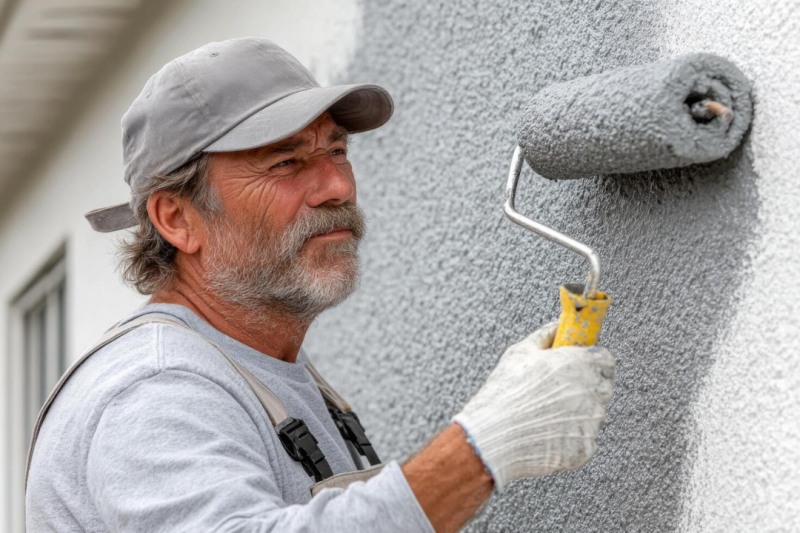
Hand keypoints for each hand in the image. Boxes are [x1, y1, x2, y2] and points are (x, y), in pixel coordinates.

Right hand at [452, 322, 614, 489]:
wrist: (493, 436)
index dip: (592, 361)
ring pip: (593, 413)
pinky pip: (584, 437)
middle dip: (586, 387)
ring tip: (546, 413)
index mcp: (580, 363)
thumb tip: (558, 326)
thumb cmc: (504, 392)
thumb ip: (546, 335)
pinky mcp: (586, 446)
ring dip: (578, 411)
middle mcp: (592, 391)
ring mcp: (591, 421)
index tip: (579, 366)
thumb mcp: (520, 353)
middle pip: (602, 386)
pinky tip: (547, 431)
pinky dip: (570, 435)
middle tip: (557, 391)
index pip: (606, 359)